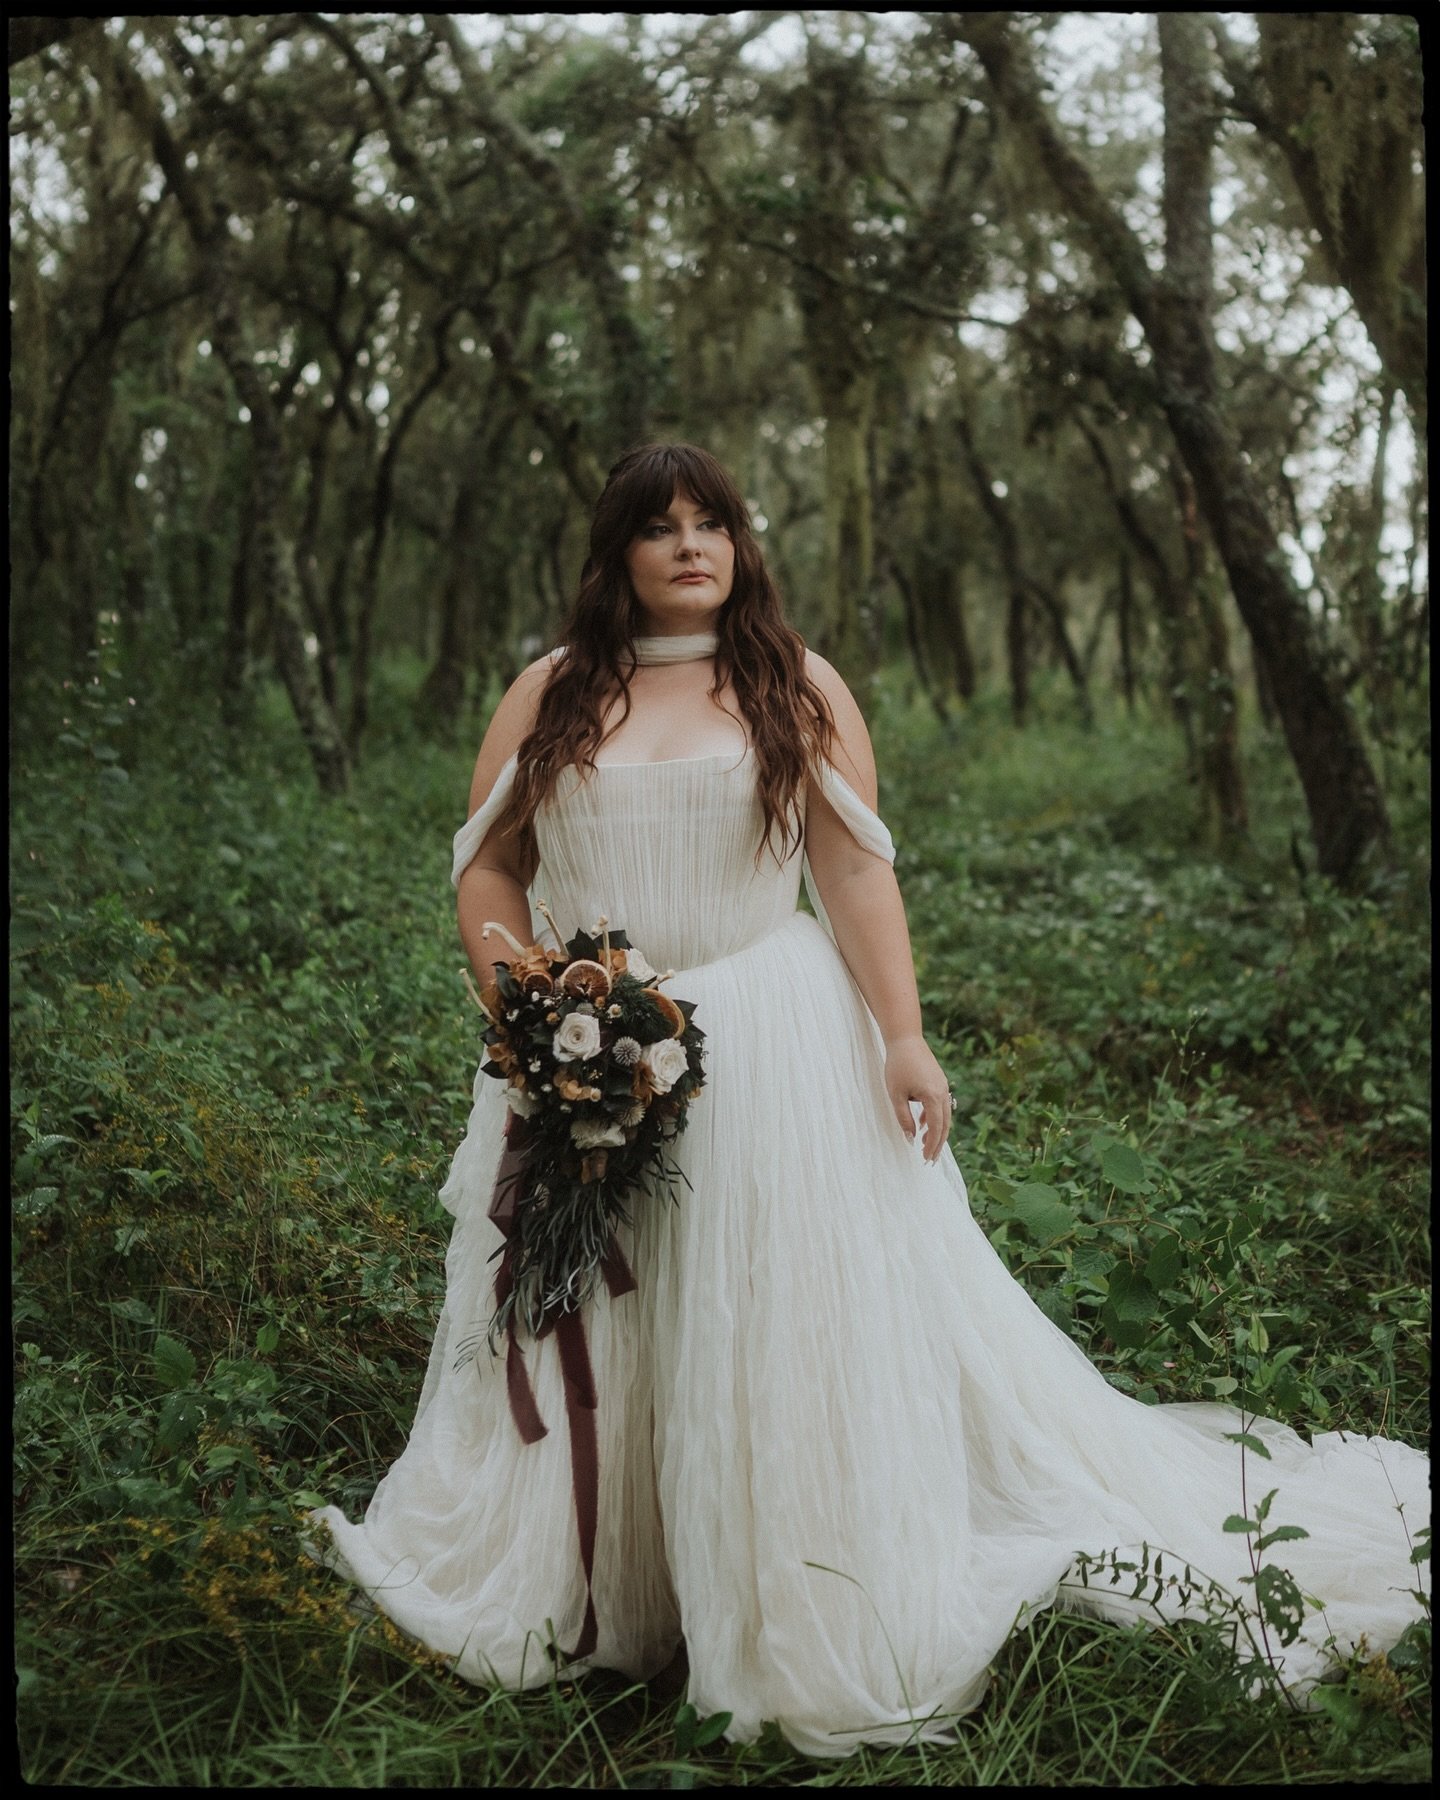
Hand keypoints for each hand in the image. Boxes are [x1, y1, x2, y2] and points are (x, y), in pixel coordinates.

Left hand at [883, 1034, 953, 1163]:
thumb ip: (904, 1118)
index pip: (936, 1128)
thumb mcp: (896, 1095)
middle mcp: (943, 1092)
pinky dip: (935, 1117)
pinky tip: (924, 1124)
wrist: (905, 1039)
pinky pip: (941, 1104)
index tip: (925, 1158)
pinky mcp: (939, 1081)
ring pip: (944, 1115)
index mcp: (933, 1096)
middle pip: (945, 1125)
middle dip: (938, 1144)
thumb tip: (911, 1138)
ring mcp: (943, 1086)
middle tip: (931, 1160)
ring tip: (927, 1145)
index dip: (932, 1145)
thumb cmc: (898, 1066)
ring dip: (937, 1131)